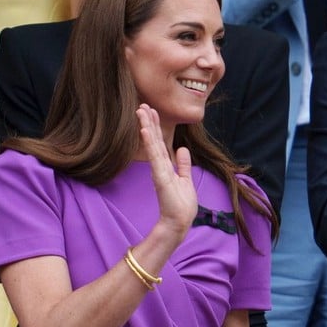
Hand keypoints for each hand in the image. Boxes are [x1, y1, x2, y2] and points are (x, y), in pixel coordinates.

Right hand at [136, 104, 197, 237]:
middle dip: (148, 122)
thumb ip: (183, 164)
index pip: (159, 141)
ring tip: (141, 111)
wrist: (180, 222)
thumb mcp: (185, 179)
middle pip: (153, 139)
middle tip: (142, 105)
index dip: (155, 126)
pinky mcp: (160, 177)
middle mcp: (160, 166)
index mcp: (165, 166)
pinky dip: (150, 143)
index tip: (151, 110)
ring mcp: (159, 170)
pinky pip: (154, 157)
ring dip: (147, 127)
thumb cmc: (182, 205)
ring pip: (152, 144)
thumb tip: (181, 149)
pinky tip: (146, 130)